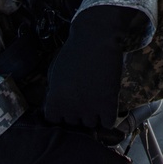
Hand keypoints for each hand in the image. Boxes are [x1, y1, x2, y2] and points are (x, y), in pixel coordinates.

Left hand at [44, 7, 131, 129]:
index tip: (68, 103)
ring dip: (94, 115)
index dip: (61, 112)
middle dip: (78, 113)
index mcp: (55, 101)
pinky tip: (107, 102)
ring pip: (91, 125)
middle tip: (85, 97)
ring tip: (96, 97)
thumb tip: (57, 109)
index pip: (54, 121)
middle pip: (73, 123)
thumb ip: (54, 93)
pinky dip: (108, 116)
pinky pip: (108, 123)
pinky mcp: (108, 105)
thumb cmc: (74, 52)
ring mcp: (90, 109)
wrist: (96, 38)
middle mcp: (70, 109)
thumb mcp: (54, 73)